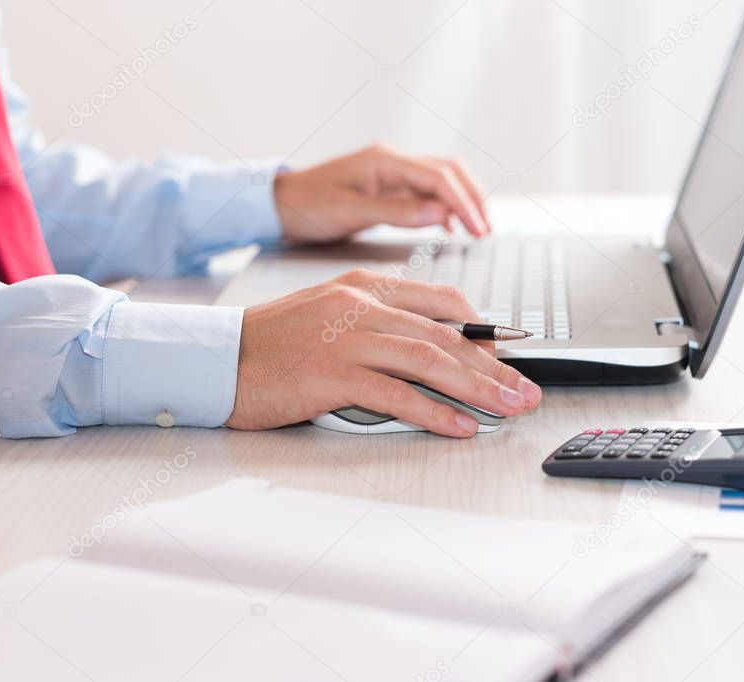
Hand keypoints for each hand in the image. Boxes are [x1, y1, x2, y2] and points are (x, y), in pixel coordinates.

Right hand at [226, 269, 541, 437]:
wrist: (217, 357)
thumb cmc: (270, 344)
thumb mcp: (328, 315)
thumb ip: (375, 323)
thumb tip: (425, 348)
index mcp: (361, 287)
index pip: (439, 300)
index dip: (482, 327)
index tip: (509, 351)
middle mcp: (359, 305)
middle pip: (444, 333)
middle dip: (494, 364)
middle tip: (525, 388)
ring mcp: (346, 338)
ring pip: (429, 359)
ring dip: (477, 386)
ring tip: (508, 407)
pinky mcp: (331, 374)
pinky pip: (396, 393)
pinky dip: (434, 411)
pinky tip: (460, 425)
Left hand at [273, 145, 491, 242]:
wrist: (280, 204)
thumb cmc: (307, 205)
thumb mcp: (349, 211)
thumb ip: (396, 212)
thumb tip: (441, 213)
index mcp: (384, 161)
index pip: (438, 177)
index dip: (463, 203)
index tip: (477, 228)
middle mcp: (392, 161)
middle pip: (448, 171)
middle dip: (471, 198)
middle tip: (485, 230)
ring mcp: (391, 174)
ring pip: (440, 180)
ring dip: (461, 201)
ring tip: (476, 229)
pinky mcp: (387, 188)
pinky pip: (425, 192)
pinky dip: (443, 207)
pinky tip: (448, 226)